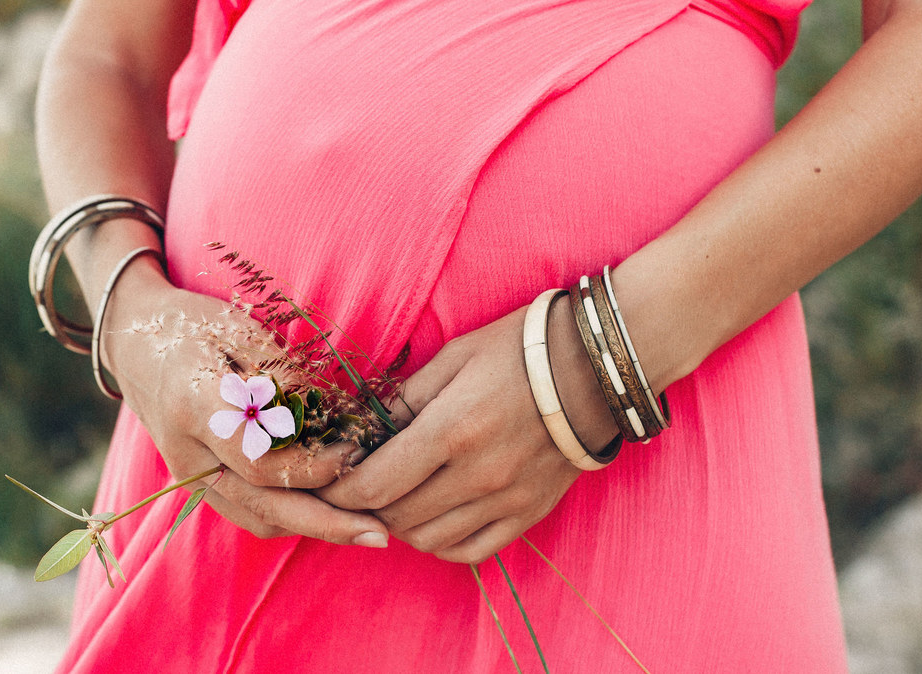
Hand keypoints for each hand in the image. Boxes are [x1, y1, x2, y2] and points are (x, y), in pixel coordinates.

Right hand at [99, 263, 388, 547]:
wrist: (131, 341)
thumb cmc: (192, 325)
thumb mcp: (240, 329)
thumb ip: (284, 373)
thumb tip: (338, 411)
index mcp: (194, 405)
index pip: (260, 460)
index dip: (314, 467)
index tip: (356, 455)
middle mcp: (187, 452)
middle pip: (263, 508)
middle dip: (327, 525)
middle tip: (380, 532)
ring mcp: (188, 475)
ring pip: (257, 521)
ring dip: (312, 527)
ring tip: (362, 522)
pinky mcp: (196, 484)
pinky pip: (247, 515)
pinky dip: (289, 518)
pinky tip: (328, 508)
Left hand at [317, 301, 614, 562]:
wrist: (595, 367)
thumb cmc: (517, 351)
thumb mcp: (451, 359)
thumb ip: (402, 400)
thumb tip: (360, 430)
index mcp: (451, 430)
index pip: (375, 485)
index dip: (340, 492)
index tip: (326, 484)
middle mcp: (478, 474)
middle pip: (397, 517)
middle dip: (365, 507)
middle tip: (356, 489)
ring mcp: (507, 499)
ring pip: (429, 539)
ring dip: (401, 525)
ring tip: (394, 500)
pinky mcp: (530, 513)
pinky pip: (471, 550)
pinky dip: (441, 543)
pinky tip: (432, 518)